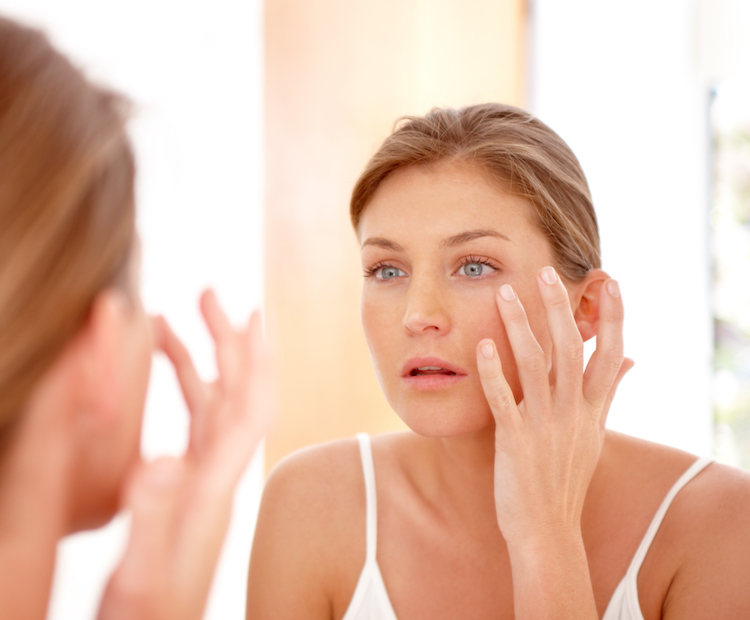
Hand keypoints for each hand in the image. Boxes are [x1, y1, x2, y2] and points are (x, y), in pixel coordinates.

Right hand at [98, 290, 272, 619]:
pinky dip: (181, 390)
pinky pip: (192, 424)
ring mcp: (202, 481)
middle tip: (208, 293)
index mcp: (213, 489)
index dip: (256, 361)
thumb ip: (154, 518)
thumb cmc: (153, 616)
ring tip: (167, 321)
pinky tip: (163, 374)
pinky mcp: (187, 489)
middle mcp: (216, 477)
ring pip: (210, 404)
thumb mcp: (146, 575)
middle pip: (235, 394)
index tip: (254, 315)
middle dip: (227, 341)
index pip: (249, 411)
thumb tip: (160, 461)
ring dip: (198, 358)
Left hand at [476, 267, 630, 549]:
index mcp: (592, 409)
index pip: (610, 353)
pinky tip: (482, 345)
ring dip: (520, 327)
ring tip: (505, 294)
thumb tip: (630, 361)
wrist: (548, 529)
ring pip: (535, 366)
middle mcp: (573, 412)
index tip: (609, 280)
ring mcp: (544, 425)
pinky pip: (503, 400)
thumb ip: (608, 393)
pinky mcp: (515, 441)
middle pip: (571, 349)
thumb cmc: (566, 478)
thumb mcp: (594, 433)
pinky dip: (494, 371)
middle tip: (548, 271)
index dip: (612, 316)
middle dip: (561, 309)